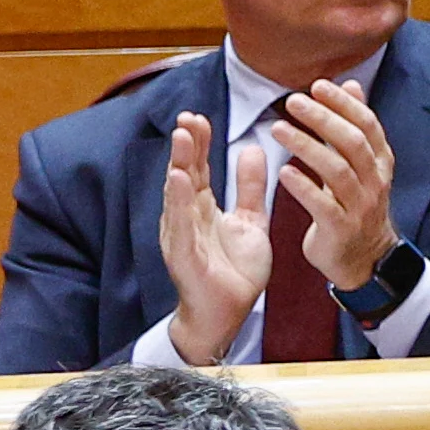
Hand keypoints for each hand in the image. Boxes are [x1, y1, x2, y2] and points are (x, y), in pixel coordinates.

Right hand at [157, 113, 272, 366]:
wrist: (228, 313)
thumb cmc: (234, 269)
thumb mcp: (249, 220)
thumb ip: (249, 187)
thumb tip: (251, 148)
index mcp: (202, 209)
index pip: (199, 169)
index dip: (200, 144)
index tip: (200, 117)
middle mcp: (187, 218)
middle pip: (185, 174)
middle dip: (187, 146)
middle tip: (189, 117)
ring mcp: (183, 235)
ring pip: (178, 194)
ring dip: (180, 164)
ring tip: (183, 137)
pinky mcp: (185, 255)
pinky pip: (181, 225)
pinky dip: (179, 202)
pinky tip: (178, 180)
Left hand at [270, 79, 399, 289]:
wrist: (365, 258)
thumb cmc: (356, 206)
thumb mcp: (362, 165)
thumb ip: (354, 126)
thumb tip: (351, 85)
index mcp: (380, 163)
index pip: (367, 125)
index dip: (344, 104)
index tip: (318, 86)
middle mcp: (374, 182)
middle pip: (352, 143)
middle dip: (323, 119)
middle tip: (293, 102)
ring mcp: (360, 206)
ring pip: (337, 171)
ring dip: (307, 147)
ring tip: (278, 129)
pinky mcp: (341, 228)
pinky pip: (323, 205)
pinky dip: (303, 187)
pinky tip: (284, 172)